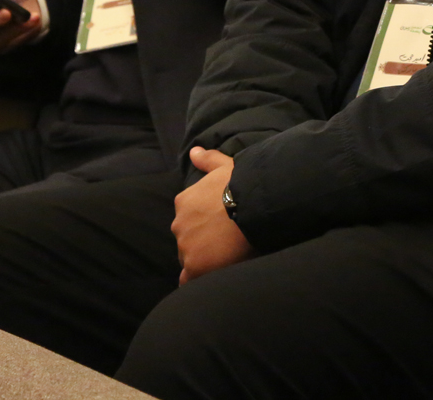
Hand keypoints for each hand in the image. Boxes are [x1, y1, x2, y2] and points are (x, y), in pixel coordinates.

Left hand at [174, 147, 252, 283]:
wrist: (253, 206)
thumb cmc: (243, 184)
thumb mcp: (226, 165)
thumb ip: (209, 159)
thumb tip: (195, 151)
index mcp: (184, 202)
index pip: (188, 219)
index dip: (204, 225)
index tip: (220, 228)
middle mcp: (179, 224)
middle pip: (188, 240)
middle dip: (202, 243)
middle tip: (226, 244)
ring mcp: (185, 246)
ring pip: (191, 258)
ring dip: (204, 260)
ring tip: (226, 259)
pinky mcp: (195, 266)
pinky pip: (190, 280)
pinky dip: (198, 279)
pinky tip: (212, 278)